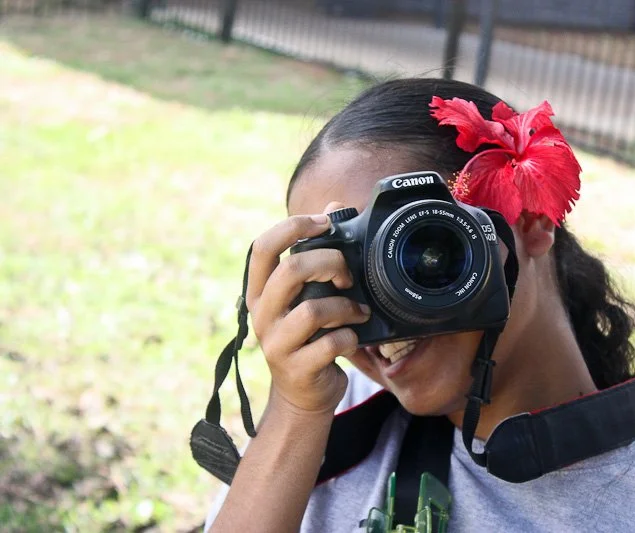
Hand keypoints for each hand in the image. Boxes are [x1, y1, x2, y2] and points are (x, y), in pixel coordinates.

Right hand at [246, 203, 369, 414]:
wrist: (303, 395)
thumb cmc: (308, 336)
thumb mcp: (307, 295)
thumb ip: (317, 255)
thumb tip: (335, 207)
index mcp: (260, 291)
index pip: (263, 247)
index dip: (292, 227)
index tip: (324, 223)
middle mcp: (262, 315)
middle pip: (290, 271)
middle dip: (329, 264)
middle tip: (346, 276)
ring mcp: (276, 344)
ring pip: (313, 310)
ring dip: (345, 307)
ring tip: (358, 312)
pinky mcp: (296, 368)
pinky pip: (330, 344)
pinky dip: (349, 338)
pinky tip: (352, 339)